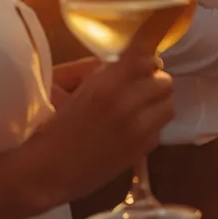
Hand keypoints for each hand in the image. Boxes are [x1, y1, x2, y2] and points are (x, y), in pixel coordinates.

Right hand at [20, 30, 173, 209]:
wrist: (48, 171)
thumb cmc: (51, 128)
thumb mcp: (68, 88)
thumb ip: (96, 69)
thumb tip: (120, 59)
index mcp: (108, 84)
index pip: (144, 53)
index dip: (148, 49)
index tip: (146, 47)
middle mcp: (130, 103)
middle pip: (163, 78)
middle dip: (152, 78)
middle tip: (137, 83)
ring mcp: (140, 128)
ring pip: (168, 103)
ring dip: (156, 101)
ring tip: (139, 106)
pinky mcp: (144, 149)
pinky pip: (161, 127)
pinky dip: (151, 124)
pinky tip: (132, 128)